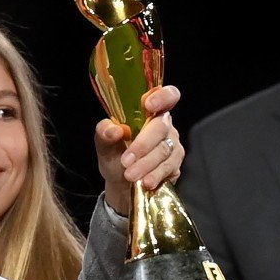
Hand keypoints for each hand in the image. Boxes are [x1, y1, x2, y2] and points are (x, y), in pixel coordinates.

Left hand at [95, 86, 183, 214]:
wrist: (121, 184)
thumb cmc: (115, 156)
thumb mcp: (104, 144)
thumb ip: (104, 132)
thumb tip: (114, 130)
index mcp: (150, 112)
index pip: (167, 96)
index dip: (162, 97)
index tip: (148, 106)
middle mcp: (165, 125)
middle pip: (161, 127)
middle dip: (142, 145)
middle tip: (126, 161)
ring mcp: (173, 145)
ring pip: (164, 150)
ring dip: (146, 164)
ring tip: (130, 175)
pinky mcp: (175, 165)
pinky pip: (169, 168)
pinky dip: (155, 175)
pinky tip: (145, 181)